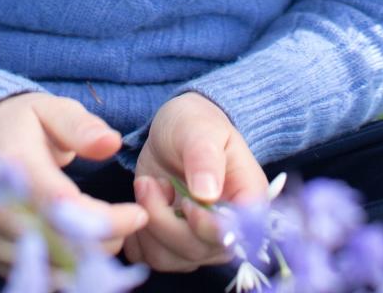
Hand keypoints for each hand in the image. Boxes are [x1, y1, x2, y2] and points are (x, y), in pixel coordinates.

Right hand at [0, 91, 148, 277]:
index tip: (138, 215)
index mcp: (11, 162)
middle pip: (54, 243)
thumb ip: (81, 127)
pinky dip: (59, 270)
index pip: (62, 206)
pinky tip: (82, 253)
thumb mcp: (52, 109)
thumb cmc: (23, 122)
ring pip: (41, 266)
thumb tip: (112, 143)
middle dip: (100, 243)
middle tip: (127, 228)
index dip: (104, 219)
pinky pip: (25, 274)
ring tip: (108, 238)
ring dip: (83, 263)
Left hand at [122, 92, 269, 274]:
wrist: (176, 129)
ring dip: (148, 222)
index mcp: (246, 201)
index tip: (185, 202)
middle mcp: (225, 230)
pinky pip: (147, 256)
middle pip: (196, 251)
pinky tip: (142, 202)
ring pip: (168, 259)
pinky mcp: (169, 244)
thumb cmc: (196, 123)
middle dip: (164, 219)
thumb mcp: (200, 130)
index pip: (233, 235)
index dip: (206, 227)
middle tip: (151, 183)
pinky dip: (136, 234)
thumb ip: (204, 158)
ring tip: (148, 185)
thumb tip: (207, 194)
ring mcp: (197, 241)